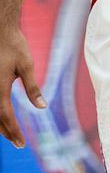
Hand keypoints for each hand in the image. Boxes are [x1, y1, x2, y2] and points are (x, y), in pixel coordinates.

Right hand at [0, 26, 45, 147]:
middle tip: (19, 143)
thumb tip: (42, 107)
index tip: (22, 143)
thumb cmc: (14, 45)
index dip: (13, 131)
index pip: (5, 116)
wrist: (0, 29)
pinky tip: (3, 117)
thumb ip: (33, 88)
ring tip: (11, 134)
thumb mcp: (27, 66)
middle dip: (6, 132)